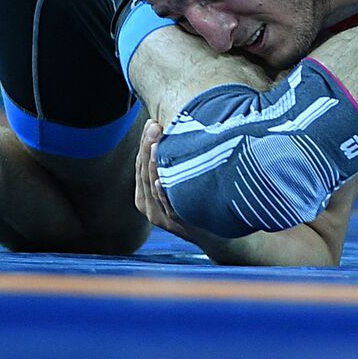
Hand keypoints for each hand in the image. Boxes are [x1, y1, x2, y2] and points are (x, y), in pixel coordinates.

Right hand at [134, 119, 209, 244]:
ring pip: (153, 187)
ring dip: (154, 164)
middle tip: (154, 126)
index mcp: (145, 196)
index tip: (151, 122)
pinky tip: (162, 180)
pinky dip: (164, 193)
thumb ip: (170, 162)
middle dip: (147, 147)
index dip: (143, 144)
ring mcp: (164, 217)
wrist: (218, 236)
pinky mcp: (179, 226)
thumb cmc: (197, 202)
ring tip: (156, 142)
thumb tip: (172, 127)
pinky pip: (169, 207)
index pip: (140, 165)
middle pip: (144, 173)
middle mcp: (150, 207)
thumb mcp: (179, 181)